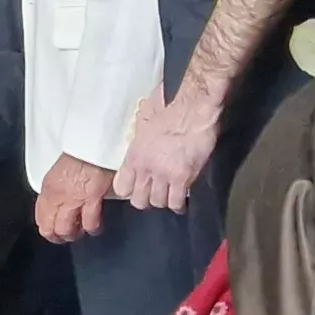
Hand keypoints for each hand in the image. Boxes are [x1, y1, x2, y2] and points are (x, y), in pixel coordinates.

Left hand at [36, 157, 114, 244]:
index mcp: (47, 188)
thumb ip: (57, 189)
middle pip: (50, 227)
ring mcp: (74, 199)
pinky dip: (92, 228)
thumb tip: (60, 202)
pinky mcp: (92, 198)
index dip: (46, 227)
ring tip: (80, 232)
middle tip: (66, 236)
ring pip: (67, 229)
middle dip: (58, 236)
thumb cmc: (80, 154)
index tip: (52, 230)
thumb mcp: (59, 171)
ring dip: (74, 234)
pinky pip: (90, 222)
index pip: (40, 217)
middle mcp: (57, 196)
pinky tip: (94, 228)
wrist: (94, 143)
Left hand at [115, 89, 216, 213]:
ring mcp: (163, 175)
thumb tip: (139, 150)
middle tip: (155, 193)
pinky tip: (181, 200)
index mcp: (134, 155)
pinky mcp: (182, 178)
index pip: (121, 188)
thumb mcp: (144, 127)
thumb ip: (139, 144)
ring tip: (170, 194)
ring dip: (164, 200)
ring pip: (158, 203)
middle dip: (147, 199)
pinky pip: (176, 202)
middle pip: (139, 201)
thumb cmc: (171, 113)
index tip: (137, 188)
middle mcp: (145, 168)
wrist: (193, 111)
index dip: (129, 191)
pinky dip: (179, 204)